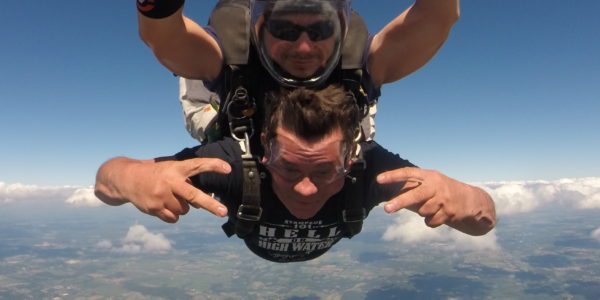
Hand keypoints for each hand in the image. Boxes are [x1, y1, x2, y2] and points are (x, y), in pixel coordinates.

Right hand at [96, 157, 230, 222]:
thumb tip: (200, 206)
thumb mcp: (171, 172)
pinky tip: (162, 205)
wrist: (127, 179)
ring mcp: (161, 196)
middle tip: (224, 212)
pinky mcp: (154, 208)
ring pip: (184, 210)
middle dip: (210, 204)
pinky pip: (174, 218)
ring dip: (181, 207)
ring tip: (169, 197)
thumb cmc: (157, 175)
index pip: (198, 165)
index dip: (213, 165)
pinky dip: (172, 215)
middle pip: (193, 195)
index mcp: (176, 168)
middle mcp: (170, 181)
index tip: (228, 168)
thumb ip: (187, 185)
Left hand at [376, 167, 495, 234]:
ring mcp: (444, 199)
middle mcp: (436, 185)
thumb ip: (414, 189)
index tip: (379, 180)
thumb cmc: (443, 192)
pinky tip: (439, 215)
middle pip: (416, 194)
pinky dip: (431, 221)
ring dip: (424, 213)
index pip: (408, 173)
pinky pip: (431, 221)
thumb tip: (392, 198)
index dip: (393, 176)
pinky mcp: (450, 212)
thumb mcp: (431, 185)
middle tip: (386, 208)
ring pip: (423, 211)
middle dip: (401, 202)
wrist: (472, 201)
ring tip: (432, 208)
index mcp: (429, 176)